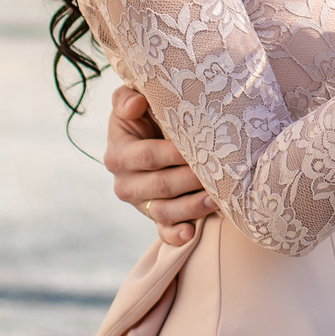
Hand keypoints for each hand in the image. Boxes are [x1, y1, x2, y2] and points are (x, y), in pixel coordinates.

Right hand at [104, 85, 216, 246]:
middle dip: (189, 181)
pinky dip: (176, 235)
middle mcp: (125, 183)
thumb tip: (137, 103)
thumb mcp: (130, 103)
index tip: (198, 147)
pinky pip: (163, 231)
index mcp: (118, 155)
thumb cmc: (144, 115)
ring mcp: (140, 204)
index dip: (173, 154)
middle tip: (216, 174)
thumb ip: (126, 99)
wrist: (148, 137)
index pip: (147, 157)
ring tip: (215, 200)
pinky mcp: (154, 218)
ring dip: (190, 208)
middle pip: (161, 186)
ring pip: (164, 211)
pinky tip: (191, 234)